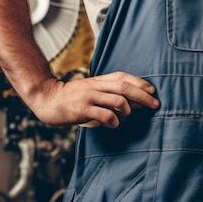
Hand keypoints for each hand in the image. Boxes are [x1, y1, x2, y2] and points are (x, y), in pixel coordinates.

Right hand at [28, 71, 159, 127]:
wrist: (48, 98)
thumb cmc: (72, 96)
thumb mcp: (90, 88)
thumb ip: (106, 91)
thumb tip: (129, 100)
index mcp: (99, 80)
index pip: (123, 77)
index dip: (140, 82)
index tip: (153, 90)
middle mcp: (96, 86)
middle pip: (125, 87)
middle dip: (143, 95)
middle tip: (155, 104)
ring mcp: (89, 97)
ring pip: (117, 99)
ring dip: (127, 109)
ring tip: (128, 116)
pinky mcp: (81, 109)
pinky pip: (103, 114)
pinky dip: (113, 120)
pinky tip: (114, 124)